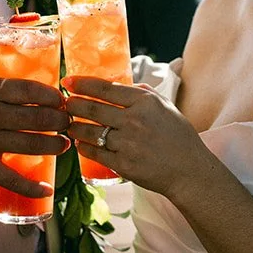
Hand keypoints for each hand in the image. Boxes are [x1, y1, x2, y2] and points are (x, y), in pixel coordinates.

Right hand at [0, 76, 69, 198]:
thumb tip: (28, 91)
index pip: (28, 90)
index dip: (50, 95)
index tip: (62, 99)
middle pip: (36, 117)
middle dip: (59, 120)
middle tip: (69, 121)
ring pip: (31, 144)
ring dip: (53, 145)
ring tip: (64, 144)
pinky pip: (12, 179)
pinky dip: (31, 187)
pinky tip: (47, 189)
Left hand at [62, 76, 215, 202]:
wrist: (189, 171)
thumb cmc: (179, 137)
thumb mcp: (166, 106)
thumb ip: (144, 93)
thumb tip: (121, 86)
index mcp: (145, 102)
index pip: (106, 88)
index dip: (83, 84)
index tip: (68, 82)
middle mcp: (134, 120)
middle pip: (93, 108)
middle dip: (73, 104)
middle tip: (64, 103)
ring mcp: (127, 143)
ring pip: (90, 131)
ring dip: (75, 126)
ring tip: (69, 124)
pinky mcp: (122, 164)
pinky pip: (95, 152)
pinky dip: (83, 147)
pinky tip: (79, 143)